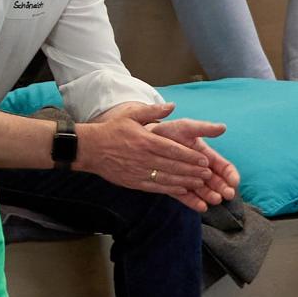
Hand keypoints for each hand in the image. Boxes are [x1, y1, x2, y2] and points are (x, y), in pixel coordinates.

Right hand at [76, 103, 241, 207]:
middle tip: (208, 174)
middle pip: (173, 166)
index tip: (204, 160)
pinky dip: (170, 190)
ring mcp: (139, 171)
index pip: (172, 150)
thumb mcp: (131, 114)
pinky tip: (182, 190)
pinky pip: (156, 187)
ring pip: (167, 178)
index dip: (190, 156)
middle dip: (193, 171)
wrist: (90, 149)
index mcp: (145, 140)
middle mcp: (144, 157)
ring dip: (185, 182)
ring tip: (200, 183)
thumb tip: (172, 106)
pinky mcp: (134, 182)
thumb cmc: (112, 130)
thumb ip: (153, 111)